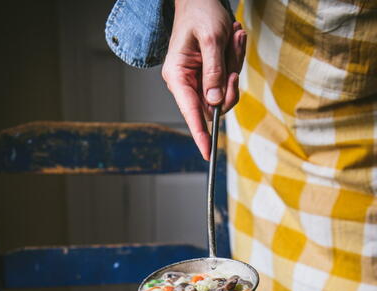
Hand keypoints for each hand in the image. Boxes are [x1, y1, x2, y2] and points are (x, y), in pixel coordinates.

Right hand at [162, 0, 245, 159]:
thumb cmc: (201, 12)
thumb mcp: (212, 38)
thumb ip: (214, 71)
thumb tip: (215, 102)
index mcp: (177, 76)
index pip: (190, 112)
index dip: (200, 134)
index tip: (208, 154)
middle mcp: (186, 83)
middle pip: (215, 104)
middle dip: (230, 81)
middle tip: (234, 50)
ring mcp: (198, 81)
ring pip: (226, 92)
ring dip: (235, 65)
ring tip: (234, 37)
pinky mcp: (210, 76)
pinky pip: (229, 81)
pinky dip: (236, 61)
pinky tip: (234, 39)